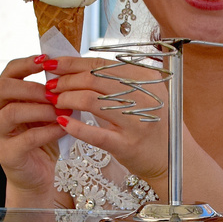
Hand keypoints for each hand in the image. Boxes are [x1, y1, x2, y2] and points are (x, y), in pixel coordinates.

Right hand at [0, 56, 67, 202]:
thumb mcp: (42, 110)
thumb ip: (46, 92)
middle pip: (3, 89)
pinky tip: (64, 128)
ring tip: (61, 110)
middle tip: (55, 91)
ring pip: (12, 112)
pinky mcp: (6, 154)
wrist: (36, 175)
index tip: (47, 60)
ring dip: (40, 108)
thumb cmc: (40, 139)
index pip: (7, 73)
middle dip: (32, 87)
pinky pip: (27, 138)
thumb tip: (64, 68)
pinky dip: (49, 131)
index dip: (27, 64)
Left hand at [51, 56, 169, 188]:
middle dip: (65, 81)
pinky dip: (75, 126)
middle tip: (49, 85)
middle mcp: (142, 96)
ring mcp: (136, 121)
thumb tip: (76, 68)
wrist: (173, 159)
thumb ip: (115, 81)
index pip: (101, 64)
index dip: (73, 63)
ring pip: (90, 101)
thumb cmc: (151, 124)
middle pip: (93, 79)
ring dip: (66, 99)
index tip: (53, 64)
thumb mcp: (140, 95)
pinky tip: (61, 122)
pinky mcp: (127, 145)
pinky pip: (95, 133)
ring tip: (54, 102)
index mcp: (144, 78)